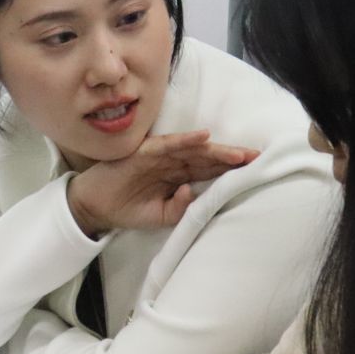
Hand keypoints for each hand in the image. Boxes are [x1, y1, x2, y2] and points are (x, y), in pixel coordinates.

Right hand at [66, 131, 257, 236]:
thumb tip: (193, 193)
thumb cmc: (128, 209)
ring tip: (239, 153)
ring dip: (216, 150)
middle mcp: (173, 163)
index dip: (231, 169)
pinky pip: (168, 145)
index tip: (255, 169)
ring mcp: (160, 156)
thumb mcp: (160, 216)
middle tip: (257, 157)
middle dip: (232, 158)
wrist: (96, 207)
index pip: (209, 171)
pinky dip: (186, 140)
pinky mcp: (145, 152)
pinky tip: (203, 137)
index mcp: (178, 177)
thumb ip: (180, 209)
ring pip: (194, 150)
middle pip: (207, 158)